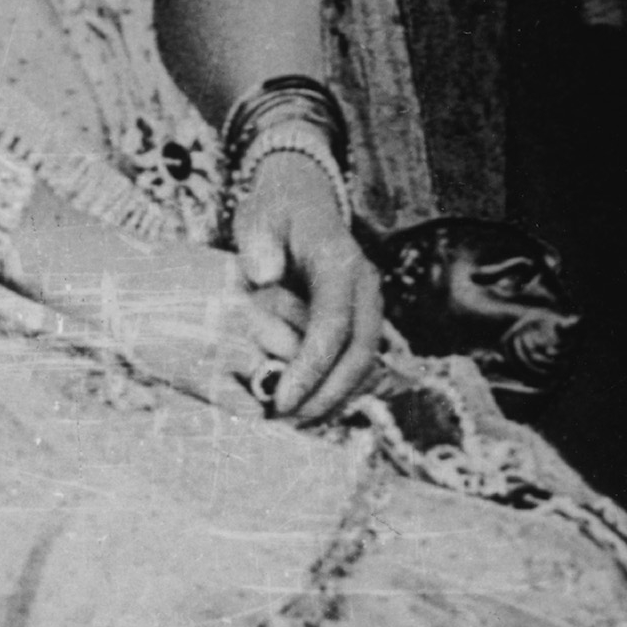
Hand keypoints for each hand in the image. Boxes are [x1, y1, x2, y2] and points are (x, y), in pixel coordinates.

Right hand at [7, 205, 293, 396]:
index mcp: (257, 287)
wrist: (113, 281)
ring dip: (288, 399)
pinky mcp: (199, 374)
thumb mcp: (225, 272)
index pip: (314, 322)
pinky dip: (258, 412)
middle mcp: (248, 315)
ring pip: (282, 383)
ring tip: (289, 408)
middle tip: (314, 394)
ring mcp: (224, 346)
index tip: (321, 359)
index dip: (321, 344)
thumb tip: (296, 321)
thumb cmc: (169, 275)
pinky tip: (255, 410)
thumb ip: (263, 295)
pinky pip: (247, 405)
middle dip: (311, 376)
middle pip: (305, 355)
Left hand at [229, 150, 386, 424]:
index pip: (333, 324)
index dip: (311, 367)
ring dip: (333, 400)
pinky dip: (335, 391)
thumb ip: (259, 243)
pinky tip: (307, 410)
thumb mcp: (260, 216)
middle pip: (358, 354)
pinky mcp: (360, 320)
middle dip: (326, 395)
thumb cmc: (276, 212)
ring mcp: (367, 305)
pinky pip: (356, 363)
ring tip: (294, 426)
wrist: (303, 200)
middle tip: (286, 422)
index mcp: (339, 262)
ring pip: (363, 365)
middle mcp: (364, 287)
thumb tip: (264, 275)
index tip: (282, 399)